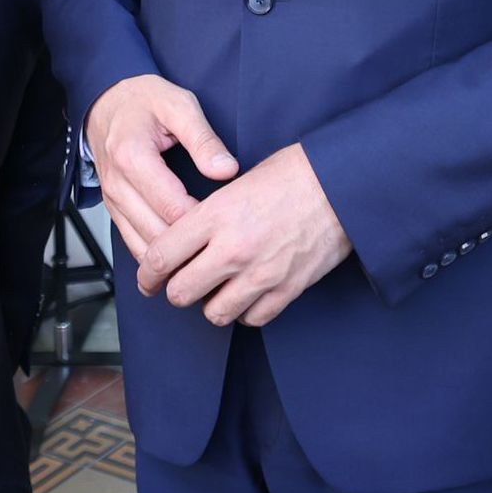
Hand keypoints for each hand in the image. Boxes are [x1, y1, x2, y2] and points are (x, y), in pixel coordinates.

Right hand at [86, 73, 238, 258]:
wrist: (106, 102)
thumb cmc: (144, 101)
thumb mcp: (179, 104)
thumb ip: (204, 139)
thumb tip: (226, 169)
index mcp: (133, 157)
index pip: (172, 207)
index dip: (203, 222)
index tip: (229, 221)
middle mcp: (117, 184)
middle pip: (156, 233)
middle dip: (190, 246)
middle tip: (223, 246)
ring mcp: (112, 200)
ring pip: (142, 246)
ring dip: (173, 258)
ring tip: (206, 259)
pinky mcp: (114, 209)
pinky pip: (132, 243)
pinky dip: (156, 255)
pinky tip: (180, 258)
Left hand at [130, 143, 348, 326]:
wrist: (344, 184)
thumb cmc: (294, 173)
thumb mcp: (238, 181)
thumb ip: (209, 214)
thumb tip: (185, 239)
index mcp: (216, 215)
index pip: (162, 256)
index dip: (147, 273)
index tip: (147, 278)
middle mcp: (233, 248)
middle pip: (181, 292)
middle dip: (177, 290)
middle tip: (181, 284)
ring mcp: (261, 273)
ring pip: (214, 313)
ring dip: (212, 304)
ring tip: (219, 289)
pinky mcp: (287, 289)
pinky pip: (252, 319)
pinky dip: (247, 311)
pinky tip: (249, 294)